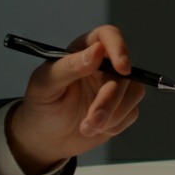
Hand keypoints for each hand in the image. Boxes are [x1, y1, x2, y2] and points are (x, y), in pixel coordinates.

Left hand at [6, 24, 145, 172]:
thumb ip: (69, 66)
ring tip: (86, 127)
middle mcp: (102, 65)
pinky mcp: (122, 108)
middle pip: (123, 73)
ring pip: (133, 93)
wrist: (45, 138)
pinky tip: (94, 129)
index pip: (108, 36)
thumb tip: (97, 51)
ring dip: (112, 115)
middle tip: (92, 119)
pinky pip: (132, 113)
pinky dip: (114, 125)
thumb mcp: (45, 85)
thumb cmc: (41, 106)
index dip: (119, 48)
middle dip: (110, 100)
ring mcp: (114, 87)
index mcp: (82, 50)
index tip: (122, 69)